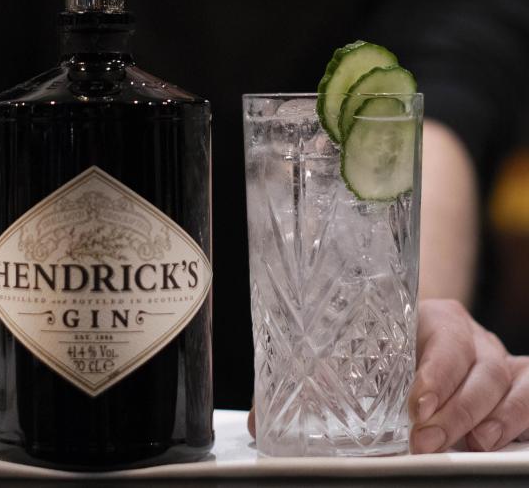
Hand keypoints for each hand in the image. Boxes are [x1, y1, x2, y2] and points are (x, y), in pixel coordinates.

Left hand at [247, 299, 528, 451]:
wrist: (425, 338)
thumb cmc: (385, 352)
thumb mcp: (354, 363)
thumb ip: (312, 389)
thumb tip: (261, 425)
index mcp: (427, 318)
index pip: (441, 335)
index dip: (433, 370)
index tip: (414, 402)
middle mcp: (468, 334)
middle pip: (477, 363)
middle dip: (454, 406)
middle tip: (426, 440)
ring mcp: (495, 358)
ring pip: (506, 379)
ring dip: (488, 418)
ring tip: (464, 446)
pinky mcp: (516, 382)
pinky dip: (519, 417)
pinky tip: (492, 441)